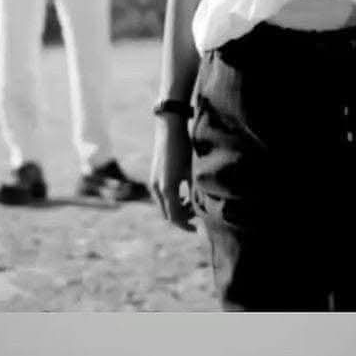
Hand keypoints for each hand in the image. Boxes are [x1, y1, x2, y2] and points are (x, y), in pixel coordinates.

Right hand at [150, 115, 195, 231]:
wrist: (169, 127)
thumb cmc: (185, 148)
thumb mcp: (193, 171)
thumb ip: (195, 191)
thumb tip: (202, 208)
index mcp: (168, 189)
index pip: (175, 218)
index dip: (186, 226)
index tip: (199, 228)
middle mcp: (158, 188)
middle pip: (168, 214)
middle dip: (182, 218)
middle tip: (197, 216)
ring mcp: (154, 182)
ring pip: (163, 206)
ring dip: (176, 209)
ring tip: (192, 204)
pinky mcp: (154, 176)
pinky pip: (161, 196)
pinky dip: (171, 200)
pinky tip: (184, 194)